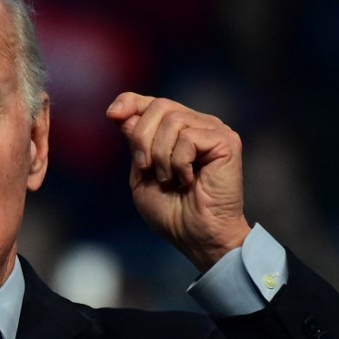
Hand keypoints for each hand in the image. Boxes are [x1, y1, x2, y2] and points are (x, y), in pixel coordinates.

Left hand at [106, 93, 250, 270]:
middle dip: (142, 138)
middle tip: (145, 168)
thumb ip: (135, 142)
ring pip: (173, 120)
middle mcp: (197, 125)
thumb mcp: (141, 174)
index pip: (151, 102)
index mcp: (176, 132)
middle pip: (159, 106)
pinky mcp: (226, 141)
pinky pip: (189, 137)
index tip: (112, 115)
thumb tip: (123, 113)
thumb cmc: (171, 213)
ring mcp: (213, 131)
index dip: (130, 102)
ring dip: (161, 156)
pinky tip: (189, 181)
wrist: (195, 236)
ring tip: (169, 179)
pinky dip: (179, 163)